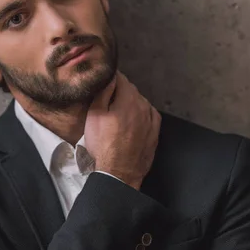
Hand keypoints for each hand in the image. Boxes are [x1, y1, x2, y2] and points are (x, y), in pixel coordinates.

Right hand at [84, 71, 160, 189]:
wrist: (120, 173)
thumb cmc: (103, 144)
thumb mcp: (94, 115)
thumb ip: (103, 92)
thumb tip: (109, 76)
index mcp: (129, 98)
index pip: (120, 78)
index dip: (110, 79)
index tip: (103, 83)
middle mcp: (144, 105)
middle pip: (130, 90)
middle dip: (119, 92)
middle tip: (106, 101)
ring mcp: (152, 118)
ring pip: (139, 102)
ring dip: (129, 104)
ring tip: (116, 115)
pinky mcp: (155, 130)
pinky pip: (147, 114)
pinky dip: (139, 114)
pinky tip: (130, 123)